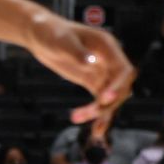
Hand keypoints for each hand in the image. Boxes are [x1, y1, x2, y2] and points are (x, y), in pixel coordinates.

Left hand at [24, 12, 135, 133]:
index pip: (123, 70)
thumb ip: (76, 52)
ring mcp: (103, 73)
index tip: (104, 98)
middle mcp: (110, 61)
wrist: (40, 33)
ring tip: (77, 118)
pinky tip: (96, 131)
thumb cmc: (50, 31)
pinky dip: (99, 116)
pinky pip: (102, 102)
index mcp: (107, 47)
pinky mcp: (94, 82)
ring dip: (99, 112)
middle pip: (121, 88)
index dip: (118, 85)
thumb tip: (90, 62)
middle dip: (108, 102)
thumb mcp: (60, 40)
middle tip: (89, 112)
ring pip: (111, 98)